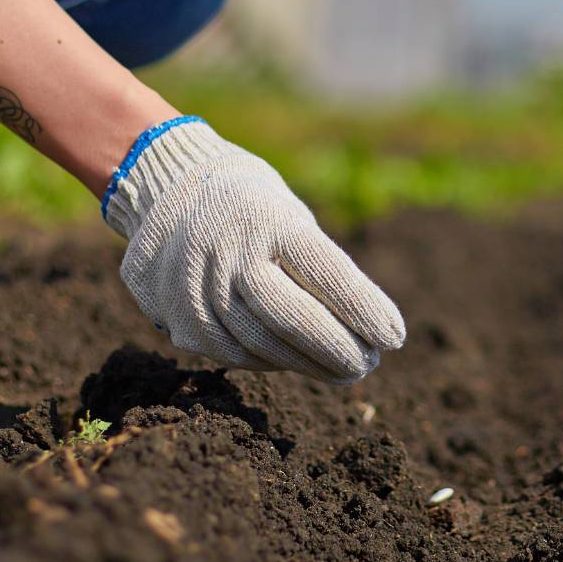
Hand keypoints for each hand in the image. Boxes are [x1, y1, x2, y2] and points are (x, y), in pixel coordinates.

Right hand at [103, 118, 405, 382]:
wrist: (168, 192)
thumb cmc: (253, 209)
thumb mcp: (288, 216)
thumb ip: (318, 268)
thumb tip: (365, 331)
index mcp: (266, 216)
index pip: (322, 269)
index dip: (361, 307)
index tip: (394, 337)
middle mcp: (228, 250)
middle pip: (289, 314)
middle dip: (335, 347)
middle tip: (368, 365)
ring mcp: (197, 285)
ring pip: (261, 343)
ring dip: (308, 363)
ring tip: (342, 370)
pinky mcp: (179, 317)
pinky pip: (233, 353)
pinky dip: (269, 361)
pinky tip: (294, 361)